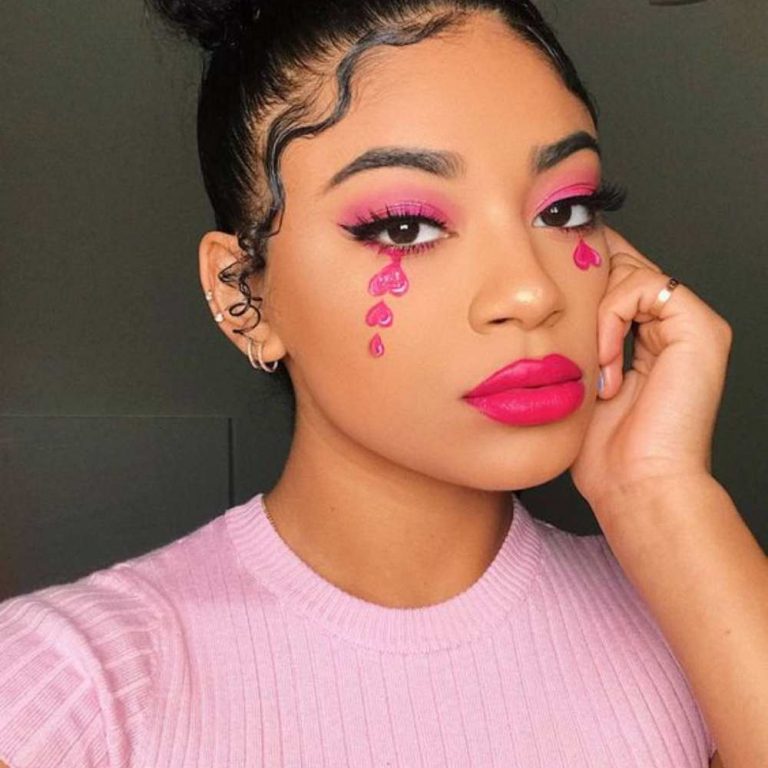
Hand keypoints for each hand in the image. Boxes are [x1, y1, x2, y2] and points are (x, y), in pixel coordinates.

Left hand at [570, 227, 732, 518]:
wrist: (636, 484)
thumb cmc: (606, 450)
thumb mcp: (580, 380)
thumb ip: (577, 338)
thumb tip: (547, 305)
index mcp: (652, 338)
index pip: (615, 279)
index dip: (581, 277)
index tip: (547, 292)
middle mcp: (675, 327)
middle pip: (622, 265)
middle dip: (583, 285)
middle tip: (562, 321)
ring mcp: (692, 325)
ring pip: (629, 272)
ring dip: (596, 315)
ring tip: (594, 366)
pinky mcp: (700, 327)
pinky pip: (643, 286)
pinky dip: (612, 319)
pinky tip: (606, 363)